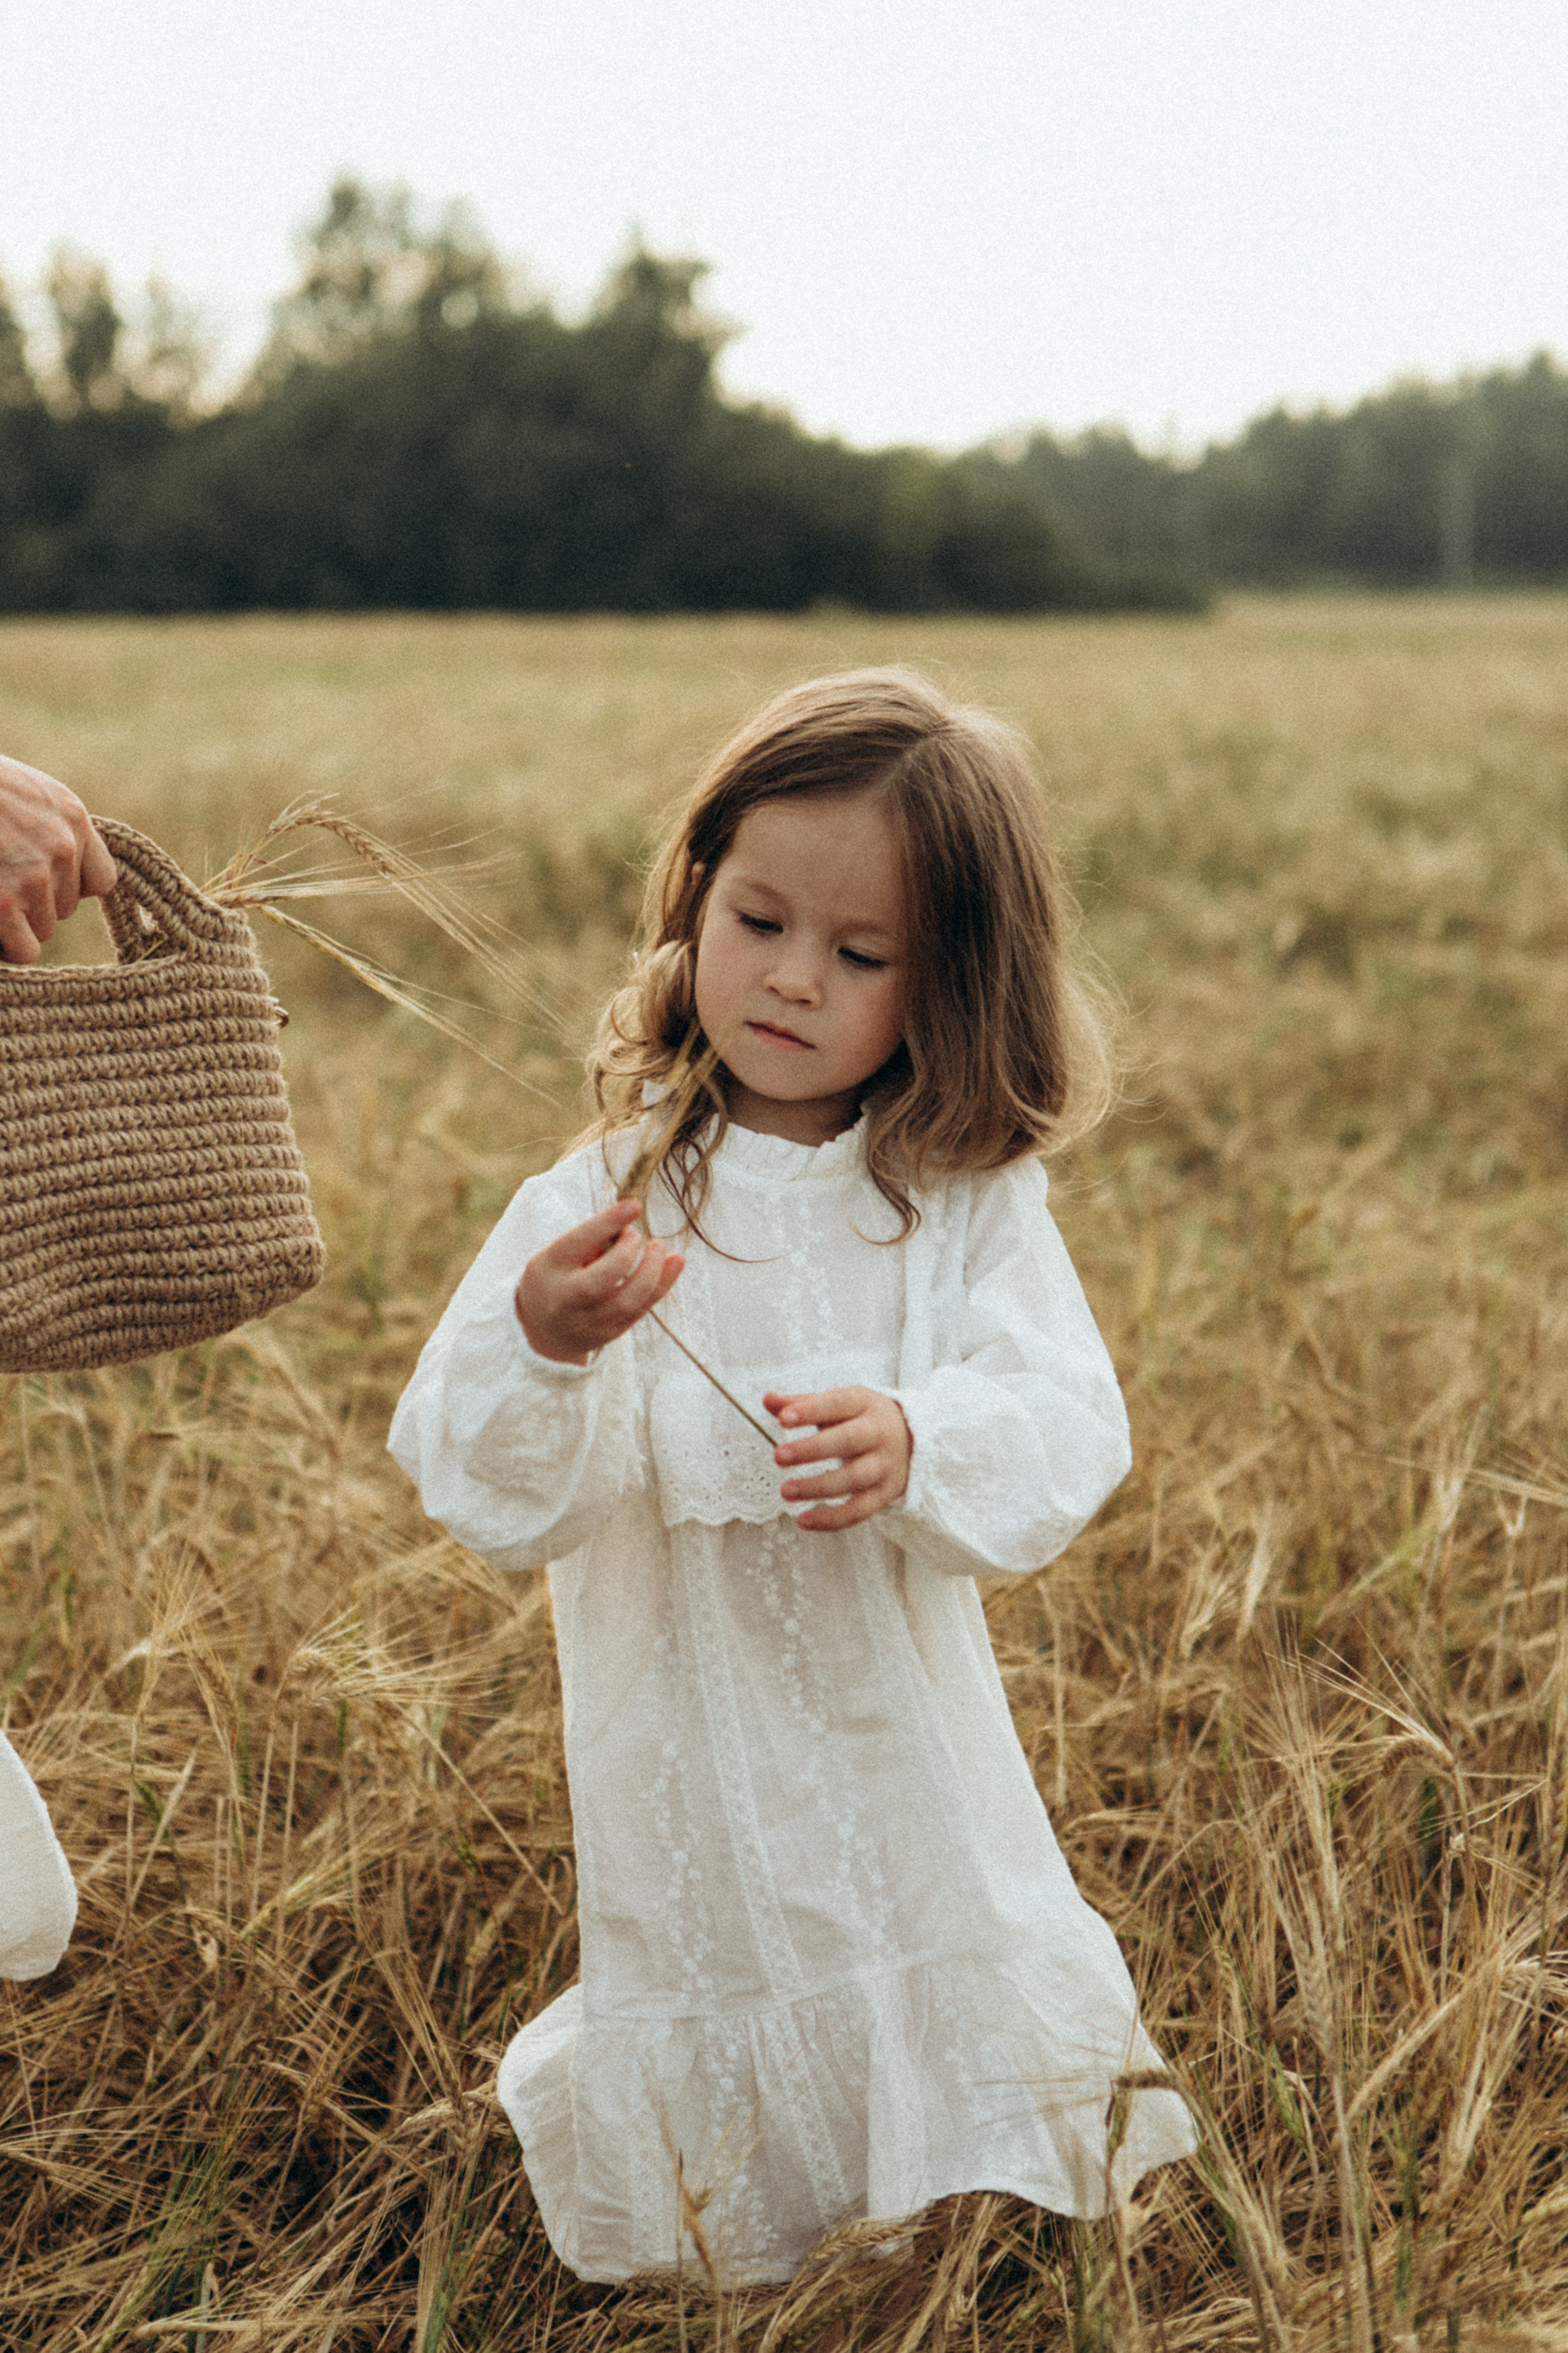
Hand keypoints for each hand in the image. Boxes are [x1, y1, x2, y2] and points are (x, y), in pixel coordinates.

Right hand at [0, 754, 116, 963]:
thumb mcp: (22, 793)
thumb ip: (47, 828)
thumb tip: (54, 877)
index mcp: (71, 817)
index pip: (100, 880)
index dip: (68, 889)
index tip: (40, 884)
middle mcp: (61, 848)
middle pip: (64, 908)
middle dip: (33, 904)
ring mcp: (34, 877)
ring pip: (43, 929)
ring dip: (15, 923)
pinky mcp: (3, 903)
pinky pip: (24, 950)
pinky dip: (7, 945)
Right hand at [515, 1198, 683, 1365]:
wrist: (547, 1330)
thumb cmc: (558, 1277)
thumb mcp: (560, 1254)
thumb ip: (591, 1239)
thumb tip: (629, 1223)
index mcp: (549, 1268)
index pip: (577, 1243)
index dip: (607, 1222)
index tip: (634, 1205)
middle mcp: (565, 1299)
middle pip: (597, 1283)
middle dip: (625, 1256)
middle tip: (638, 1237)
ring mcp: (589, 1322)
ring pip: (626, 1303)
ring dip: (652, 1273)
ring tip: (661, 1248)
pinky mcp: (611, 1333)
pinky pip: (640, 1311)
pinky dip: (661, 1285)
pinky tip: (676, 1262)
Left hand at [764, 1385, 911, 1532]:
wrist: (912, 1438)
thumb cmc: (862, 1418)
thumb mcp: (838, 1404)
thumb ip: (802, 1403)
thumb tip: (768, 1399)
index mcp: (863, 1404)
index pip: (837, 1404)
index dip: (810, 1411)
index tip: (782, 1419)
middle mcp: (878, 1433)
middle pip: (848, 1441)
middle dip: (812, 1449)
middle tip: (778, 1456)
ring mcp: (884, 1465)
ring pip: (853, 1479)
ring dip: (817, 1487)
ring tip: (785, 1491)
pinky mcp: (885, 1493)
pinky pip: (859, 1510)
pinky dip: (832, 1519)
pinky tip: (804, 1520)